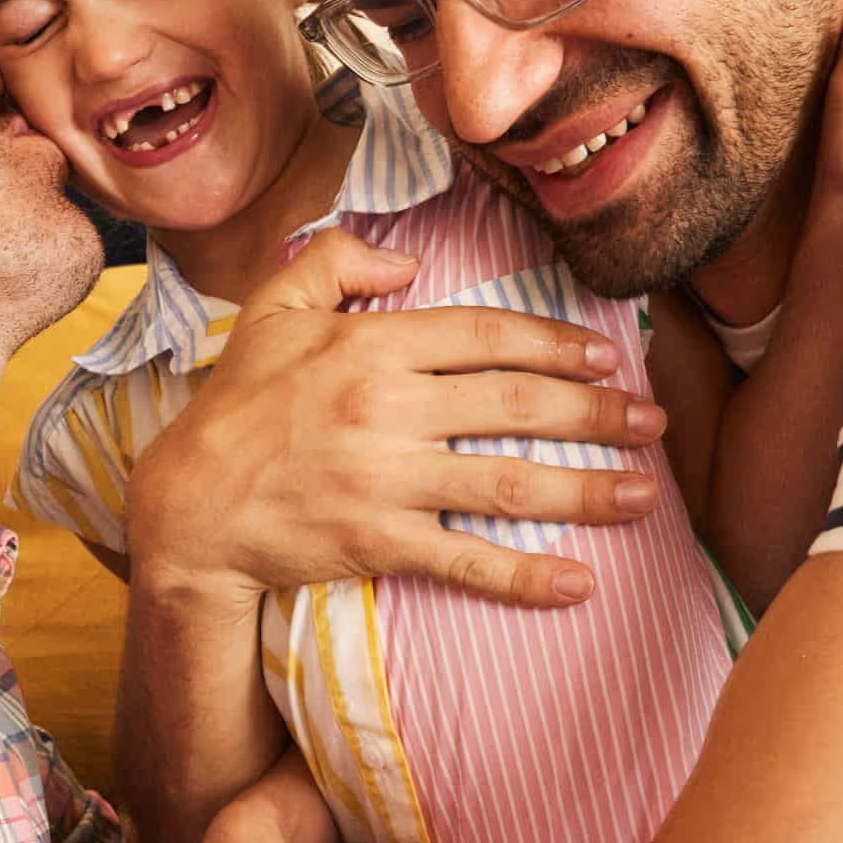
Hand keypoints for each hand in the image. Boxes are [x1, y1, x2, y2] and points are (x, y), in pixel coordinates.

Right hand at [124, 229, 666, 613]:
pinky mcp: (378, 543)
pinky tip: (578, 584)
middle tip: (653, 421)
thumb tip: (410, 257)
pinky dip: (525, 577)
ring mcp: (386, 479)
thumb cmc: (236, 407)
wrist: (189, 506)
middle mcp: (388, 408)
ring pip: (508, 481)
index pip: (488, 337)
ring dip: (587, 489)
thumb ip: (338, 260)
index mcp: (372, 346)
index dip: (557, 344)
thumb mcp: (273, 310)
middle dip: (598, 412)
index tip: (607, 355)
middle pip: (518, 405)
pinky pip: (466, 562)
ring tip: (644, 493)